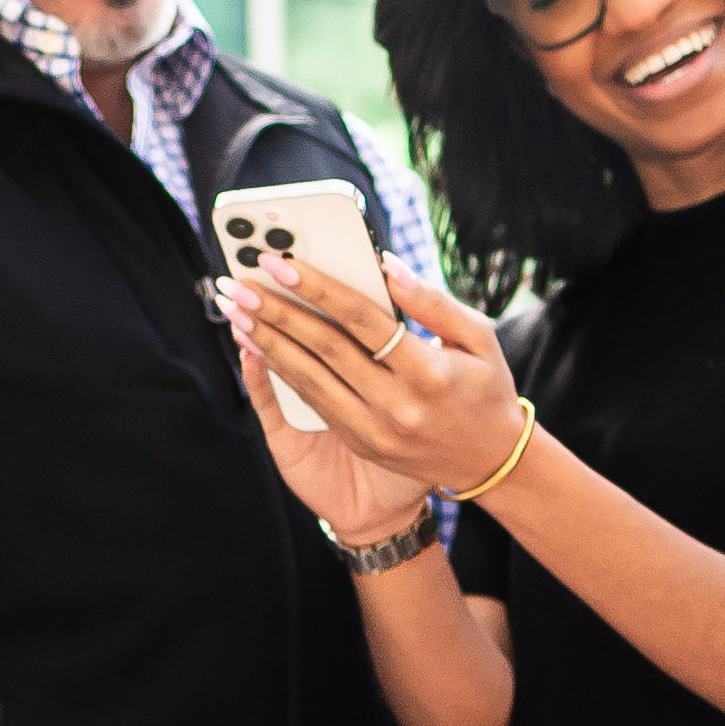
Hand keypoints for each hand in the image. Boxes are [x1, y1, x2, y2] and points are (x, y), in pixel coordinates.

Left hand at [223, 256, 526, 502]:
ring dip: (266, 341)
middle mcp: (398, 405)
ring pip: (310, 378)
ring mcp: (376, 430)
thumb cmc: (486, 388)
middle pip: (326, 348)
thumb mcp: (479, 339)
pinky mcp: (362, 442)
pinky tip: (256, 344)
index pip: (362, 321)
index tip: (280, 262)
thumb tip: (386, 265)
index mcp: (430, 372)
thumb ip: (433, 302)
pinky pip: (313, 400)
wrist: (490, 463)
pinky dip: (280, 371)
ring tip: (234, 309)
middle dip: (277, 311)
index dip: (318, 289)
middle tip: (238, 282)